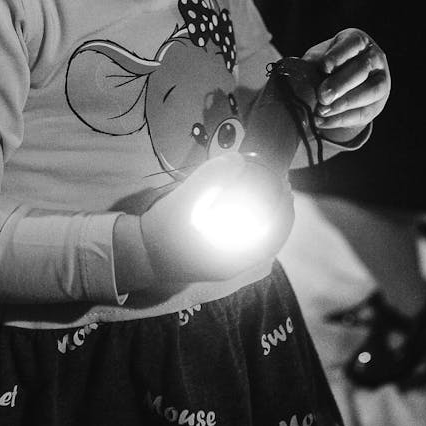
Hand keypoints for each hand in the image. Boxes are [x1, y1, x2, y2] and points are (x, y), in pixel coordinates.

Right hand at [115, 154, 294, 292]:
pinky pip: (243, 243)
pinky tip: (244, 206)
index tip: (286, 185)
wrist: (139, 254)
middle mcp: (233, 265)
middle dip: (279, 212)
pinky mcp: (214, 260)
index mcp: (232, 257)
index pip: (273, 236)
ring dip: (266, 218)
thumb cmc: (163, 230)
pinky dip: (251, 224)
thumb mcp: (185, 201)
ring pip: (258, 242)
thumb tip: (239, 160)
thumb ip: (211, 178)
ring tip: (267, 192)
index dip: (285, 210)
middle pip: (269, 239)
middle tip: (281, 184)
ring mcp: (224, 264)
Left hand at [303, 28, 389, 143]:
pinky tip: (323, 121)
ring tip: (322, 111)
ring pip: (369, 91)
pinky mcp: (378, 103)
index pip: (353, 43)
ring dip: (345, 103)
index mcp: (359, 41)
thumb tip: (300, 75)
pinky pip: (363, 112)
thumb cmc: (328, 64)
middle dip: (341, 83)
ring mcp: (382, 81)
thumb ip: (312, 64)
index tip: (324, 67)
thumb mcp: (319, 58)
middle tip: (322, 95)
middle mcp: (375, 58)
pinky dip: (342, 119)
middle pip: (362, 69)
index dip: (339, 55)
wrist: (342, 83)